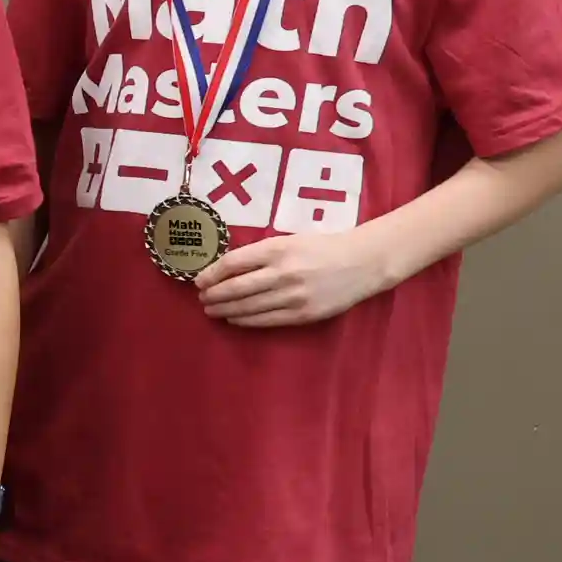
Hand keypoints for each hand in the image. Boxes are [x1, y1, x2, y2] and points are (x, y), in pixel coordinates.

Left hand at [197, 226, 398, 326]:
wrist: (362, 262)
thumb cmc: (322, 247)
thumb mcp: (290, 240)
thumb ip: (261, 253)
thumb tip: (226, 268)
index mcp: (277, 249)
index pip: (233, 263)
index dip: (211, 274)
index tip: (199, 281)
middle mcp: (282, 272)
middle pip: (236, 288)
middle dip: (214, 295)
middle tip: (201, 299)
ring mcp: (293, 295)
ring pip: (248, 307)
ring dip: (225, 310)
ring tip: (211, 310)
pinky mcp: (304, 314)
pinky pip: (267, 320)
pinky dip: (245, 320)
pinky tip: (234, 319)